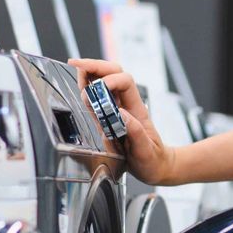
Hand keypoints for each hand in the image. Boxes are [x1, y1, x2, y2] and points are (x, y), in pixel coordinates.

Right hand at [68, 57, 179, 185]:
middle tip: (76, 64)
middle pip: (114, 73)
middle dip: (95, 66)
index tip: (97, 90)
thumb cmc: (153, 160)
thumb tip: (122, 115)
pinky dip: (87, 89)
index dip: (109, 80)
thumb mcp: (146, 151)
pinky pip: (97, 98)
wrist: (157, 167)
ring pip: (104, 81)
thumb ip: (136, 133)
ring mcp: (117, 110)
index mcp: (137, 110)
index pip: (125, 82)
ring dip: (89, 73)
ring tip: (75, 70)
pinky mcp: (108, 118)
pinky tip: (79, 86)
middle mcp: (126, 105)